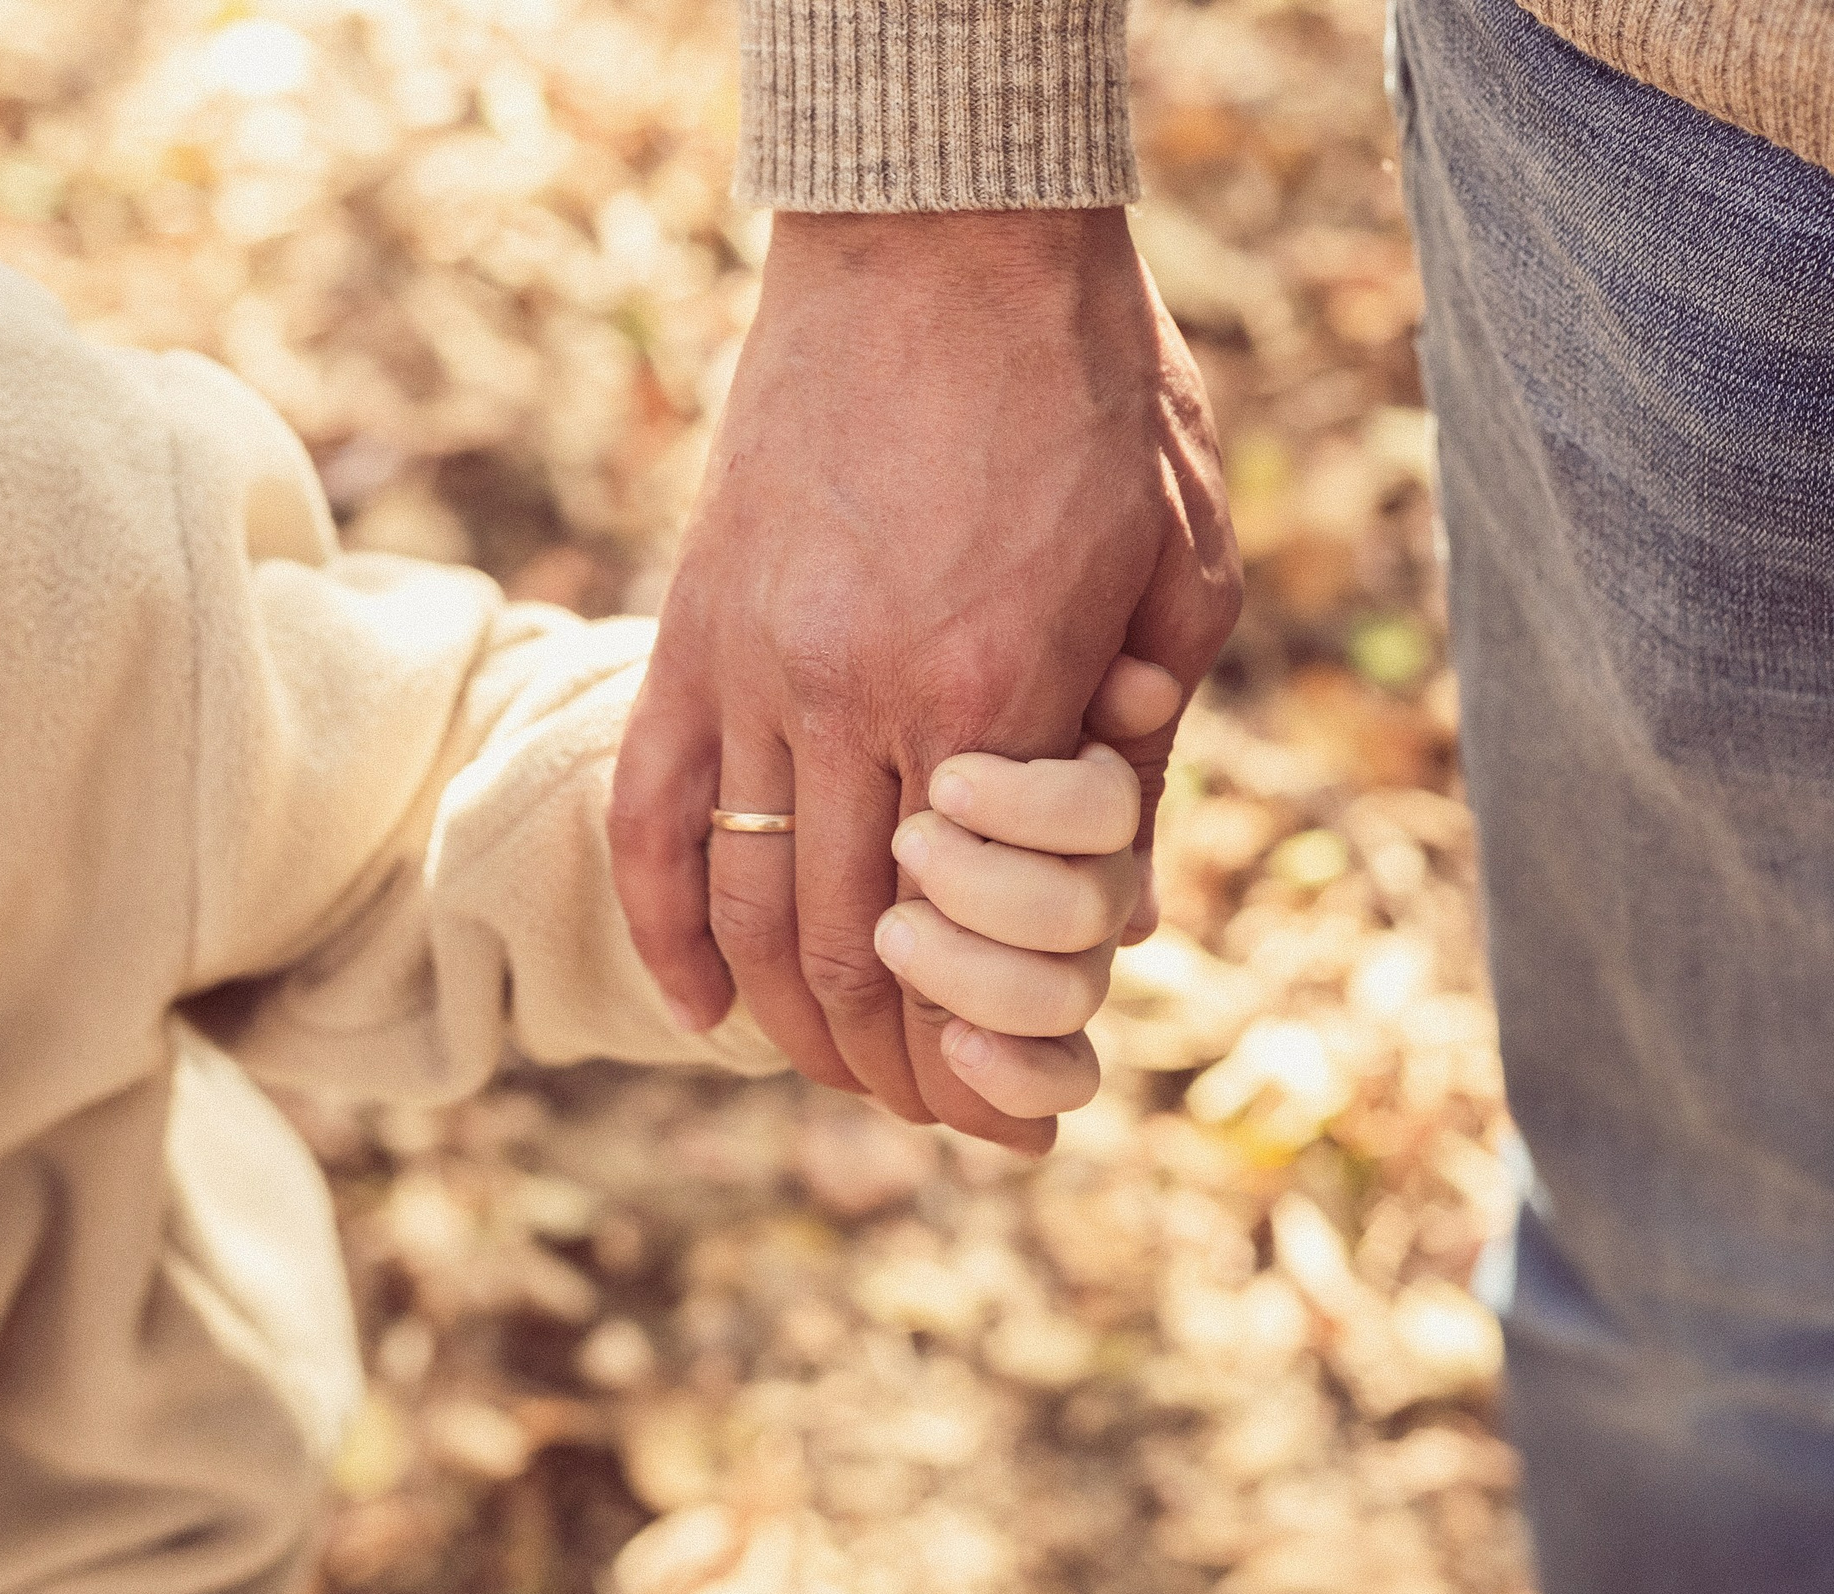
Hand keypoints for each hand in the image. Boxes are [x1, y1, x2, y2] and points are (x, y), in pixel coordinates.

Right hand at [609, 208, 1239, 1148]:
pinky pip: (652, 807)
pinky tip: (698, 1008)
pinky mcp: (696, 626)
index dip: (1005, 1045)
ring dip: (798, 1027)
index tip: (1029, 1108)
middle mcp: (865, 702)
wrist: (946, 233)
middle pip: (863, 950)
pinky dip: (666, 924)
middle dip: (907, 1069)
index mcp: (1001, 697)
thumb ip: (1151, 732)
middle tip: (945, 1120)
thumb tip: (1123, 880)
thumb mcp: (1181, 560)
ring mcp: (762, 668)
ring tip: (841, 1082)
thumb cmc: (1092, 387)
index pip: (992, 934)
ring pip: (756, 905)